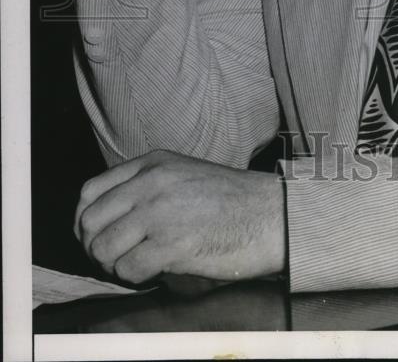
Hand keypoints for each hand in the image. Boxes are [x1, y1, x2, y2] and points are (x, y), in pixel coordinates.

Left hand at [74, 150, 285, 285]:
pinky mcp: (172, 243)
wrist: (270, 215)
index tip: (97, 237)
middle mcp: (152, 183)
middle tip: (117, 258)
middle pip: (90, 222)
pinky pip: (128, 270)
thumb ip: (146, 186)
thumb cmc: (231, 200)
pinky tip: (156, 271)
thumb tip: (106, 219)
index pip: (90, 192)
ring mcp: (161, 212)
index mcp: (153, 163)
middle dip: (96, 247)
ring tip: (139, 264)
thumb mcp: (183, 174)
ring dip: (115, 265)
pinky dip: (136, 278)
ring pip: (103, 248)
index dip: (85, 222)